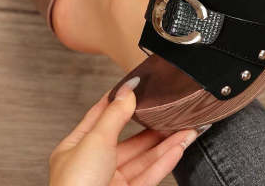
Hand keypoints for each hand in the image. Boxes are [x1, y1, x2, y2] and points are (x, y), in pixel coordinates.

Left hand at [49, 77, 208, 185]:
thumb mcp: (95, 141)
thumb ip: (114, 115)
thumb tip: (127, 91)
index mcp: (77, 147)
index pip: (100, 116)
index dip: (118, 101)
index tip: (135, 87)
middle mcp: (94, 164)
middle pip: (130, 139)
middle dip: (153, 127)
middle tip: (172, 114)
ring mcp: (111, 182)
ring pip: (144, 158)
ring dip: (166, 145)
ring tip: (186, 130)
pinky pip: (149, 176)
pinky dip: (165, 163)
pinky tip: (178, 149)